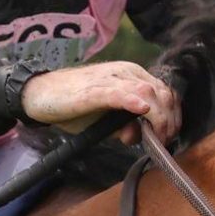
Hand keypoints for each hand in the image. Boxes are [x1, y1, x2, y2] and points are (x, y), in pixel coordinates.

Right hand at [20, 61, 181, 144]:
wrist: (40, 94)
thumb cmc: (73, 105)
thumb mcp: (106, 118)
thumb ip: (125, 125)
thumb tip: (139, 136)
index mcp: (132, 76)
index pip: (166, 93)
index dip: (174, 116)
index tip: (170, 137)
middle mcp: (125, 73)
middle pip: (162, 94)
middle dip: (169, 121)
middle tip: (164, 143)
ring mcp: (109, 80)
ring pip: (146, 93)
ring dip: (157, 118)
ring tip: (155, 137)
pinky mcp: (92, 90)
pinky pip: (118, 93)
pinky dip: (132, 102)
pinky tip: (141, 110)